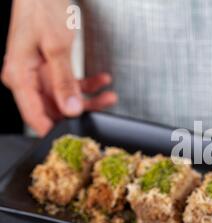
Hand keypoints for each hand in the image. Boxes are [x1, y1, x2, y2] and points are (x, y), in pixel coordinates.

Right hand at [1, 0, 116, 135]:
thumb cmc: (42, 9)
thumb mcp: (56, 47)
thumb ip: (64, 81)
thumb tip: (70, 109)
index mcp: (19, 75)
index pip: (33, 115)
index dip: (53, 130)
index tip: (73, 138)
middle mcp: (27, 78)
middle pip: (53, 108)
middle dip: (80, 111)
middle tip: (103, 108)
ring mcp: (40, 74)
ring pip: (65, 98)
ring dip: (89, 98)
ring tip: (110, 96)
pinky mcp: (51, 69)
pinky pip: (70, 84)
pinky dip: (88, 84)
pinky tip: (103, 80)